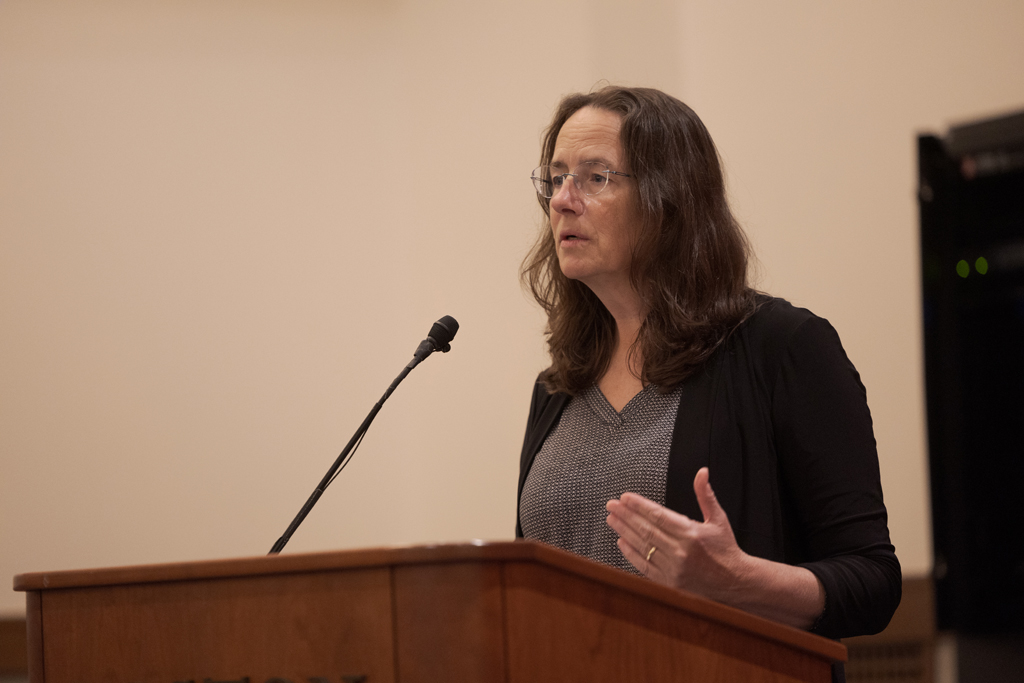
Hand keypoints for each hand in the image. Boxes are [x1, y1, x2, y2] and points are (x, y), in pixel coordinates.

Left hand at [605, 467, 750, 602]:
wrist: (736, 582)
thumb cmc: (726, 549)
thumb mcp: (718, 519)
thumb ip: (705, 495)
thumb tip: (702, 472)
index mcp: (691, 533)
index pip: (658, 515)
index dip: (639, 505)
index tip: (625, 497)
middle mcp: (680, 551)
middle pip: (646, 529)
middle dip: (626, 515)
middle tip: (611, 505)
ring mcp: (674, 568)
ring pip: (643, 546)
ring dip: (624, 531)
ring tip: (612, 519)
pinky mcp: (670, 583)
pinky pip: (645, 566)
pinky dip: (631, 554)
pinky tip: (621, 542)